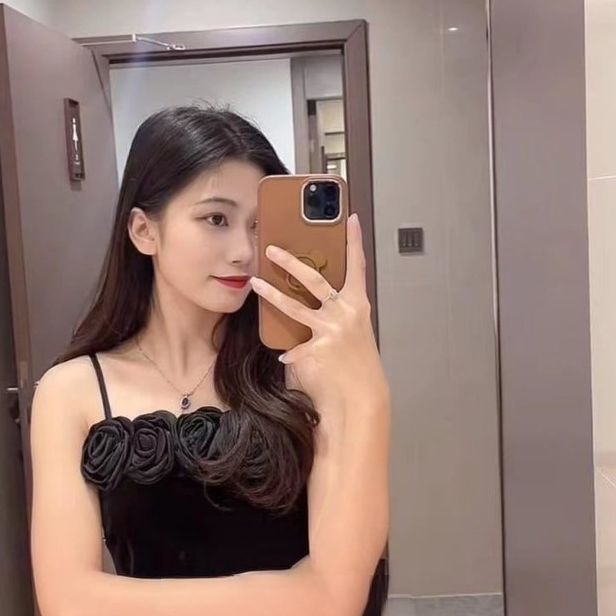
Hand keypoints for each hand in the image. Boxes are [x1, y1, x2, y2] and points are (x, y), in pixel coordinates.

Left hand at [250, 213, 389, 416]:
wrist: (360, 398)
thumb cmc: (357, 366)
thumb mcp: (352, 332)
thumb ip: (334, 314)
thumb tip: (312, 302)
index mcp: (358, 306)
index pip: (357, 266)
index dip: (353, 240)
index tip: (348, 217)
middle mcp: (345, 313)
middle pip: (313, 278)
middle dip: (290, 261)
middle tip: (271, 248)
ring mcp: (329, 330)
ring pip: (292, 306)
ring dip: (270, 293)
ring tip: (255, 281)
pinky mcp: (314, 349)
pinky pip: (293, 347)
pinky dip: (291, 355)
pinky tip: (290, 360)